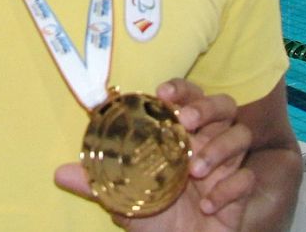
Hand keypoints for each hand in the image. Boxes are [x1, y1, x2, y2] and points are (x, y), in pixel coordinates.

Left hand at [55, 79, 253, 230]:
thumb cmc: (157, 216)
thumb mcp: (125, 199)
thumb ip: (96, 185)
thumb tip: (58, 173)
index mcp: (180, 133)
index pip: (187, 94)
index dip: (180, 88)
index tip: (163, 94)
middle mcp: (206, 140)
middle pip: (222, 104)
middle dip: (206, 108)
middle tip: (187, 123)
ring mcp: (227, 163)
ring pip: (239, 133)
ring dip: (219, 149)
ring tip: (195, 171)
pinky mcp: (241, 189)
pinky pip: (248, 177)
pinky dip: (231, 188)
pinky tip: (211, 203)